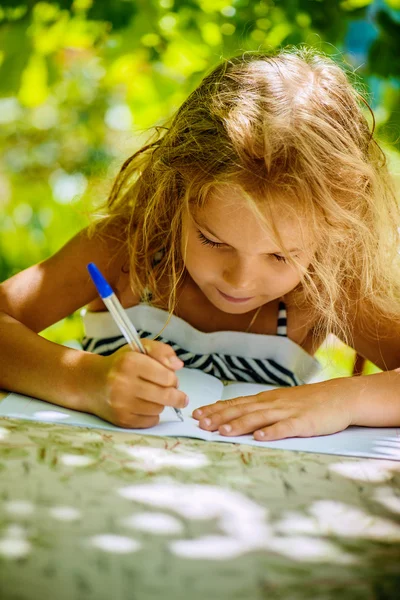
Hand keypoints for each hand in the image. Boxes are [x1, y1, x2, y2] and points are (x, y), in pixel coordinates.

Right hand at [92, 340, 187, 427]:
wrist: (90, 383)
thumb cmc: (120, 364)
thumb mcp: (139, 348)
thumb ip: (161, 351)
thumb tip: (179, 365)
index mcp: (130, 362)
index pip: (167, 376)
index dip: (173, 378)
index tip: (171, 379)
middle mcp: (123, 383)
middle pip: (166, 395)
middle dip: (177, 396)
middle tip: (179, 396)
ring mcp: (121, 403)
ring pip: (159, 408)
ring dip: (161, 404)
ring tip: (152, 396)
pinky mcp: (121, 419)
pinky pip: (150, 421)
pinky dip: (152, 415)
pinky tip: (144, 406)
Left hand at [192, 377, 357, 440]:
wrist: (339, 397)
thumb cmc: (308, 402)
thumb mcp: (280, 402)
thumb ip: (260, 409)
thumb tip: (236, 416)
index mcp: (265, 400)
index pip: (235, 403)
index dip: (215, 409)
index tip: (196, 414)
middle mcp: (272, 404)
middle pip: (241, 410)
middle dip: (219, 417)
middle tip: (200, 423)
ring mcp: (287, 412)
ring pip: (259, 418)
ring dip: (239, 424)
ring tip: (222, 431)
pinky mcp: (303, 422)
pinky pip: (285, 427)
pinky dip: (271, 432)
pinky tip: (260, 437)